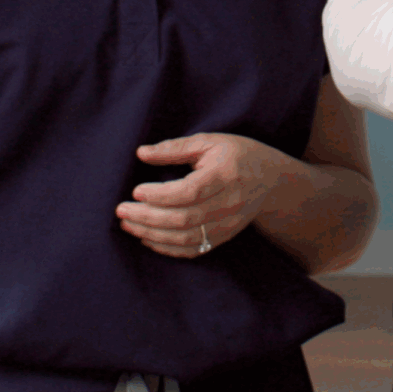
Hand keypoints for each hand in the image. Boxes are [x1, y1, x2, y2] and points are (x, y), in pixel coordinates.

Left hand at [116, 134, 287, 258]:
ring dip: (153, 235)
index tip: (136, 190)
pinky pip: (193, 249)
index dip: (160, 195)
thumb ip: (175, 148)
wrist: (271, 180)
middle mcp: (230, 203)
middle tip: (121, 211)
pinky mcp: (224, 237)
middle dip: (148, 218)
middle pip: (184, 218)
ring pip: (186, 238)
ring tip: (128, 225)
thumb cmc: (236, 155)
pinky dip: (167, 248)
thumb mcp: (210, 142)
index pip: (190, 191)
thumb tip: (141, 153)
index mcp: (225, 175)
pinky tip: (147, 238)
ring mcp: (228, 224)